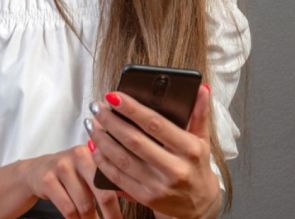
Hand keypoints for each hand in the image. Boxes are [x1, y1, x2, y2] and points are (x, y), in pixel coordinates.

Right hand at [19, 145, 122, 218]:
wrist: (35, 171)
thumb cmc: (71, 173)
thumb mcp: (90, 170)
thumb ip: (110, 179)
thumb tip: (135, 195)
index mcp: (97, 151)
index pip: (117, 177)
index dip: (126, 199)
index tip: (128, 216)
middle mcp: (80, 155)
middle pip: (104, 193)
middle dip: (112, 216)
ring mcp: (63, 167)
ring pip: (85, 205)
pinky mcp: (48, 180)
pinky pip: (68, 209)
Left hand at [87, 84, 220, 218]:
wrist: (198, 205)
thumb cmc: (197, 166)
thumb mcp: (203, 140)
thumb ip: (200, 113)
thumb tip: (202, 89)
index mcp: (189, 149)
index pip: (156, 124)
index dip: (132, 109)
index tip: (114, 96)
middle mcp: (174, 168)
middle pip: (134, 141)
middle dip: (111, 122)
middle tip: (97, 107)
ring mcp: (158, 185)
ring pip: (122, 159)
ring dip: (102, 140)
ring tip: (92, 123)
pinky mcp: (146, 197)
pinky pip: (118, 178)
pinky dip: (102, 161)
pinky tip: (94, 147)